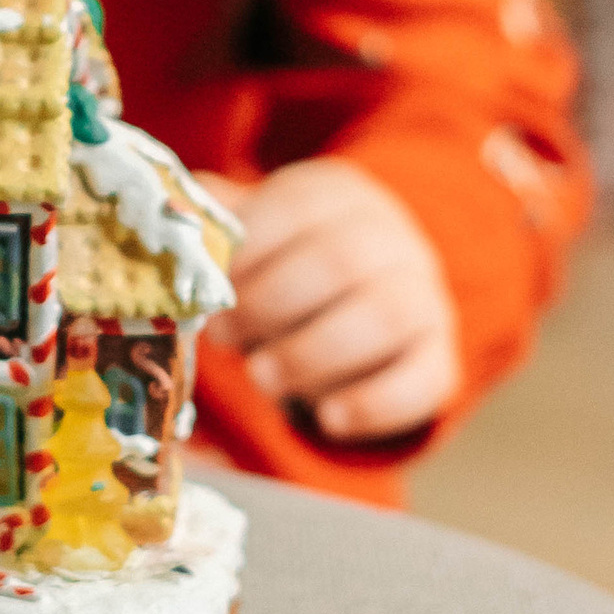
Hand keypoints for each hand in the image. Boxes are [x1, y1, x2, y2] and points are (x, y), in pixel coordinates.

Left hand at [206, 161, 459, 446]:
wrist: (379, 287)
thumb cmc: (295, 261)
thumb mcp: (262, 227)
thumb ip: (220, 223)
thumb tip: (173, 214)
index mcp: (339, 195)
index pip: (297, 205)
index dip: (248, 252)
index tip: (211, 289)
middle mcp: (392, 238)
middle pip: (339, 261)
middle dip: (270, 305)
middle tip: (226, 337)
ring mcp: (425, 298)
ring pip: (382, 318)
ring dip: (310, 354)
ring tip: (262, 377)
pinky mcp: (440, 359)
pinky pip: (420, 380)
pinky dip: (371, 404)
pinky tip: (326, 418)